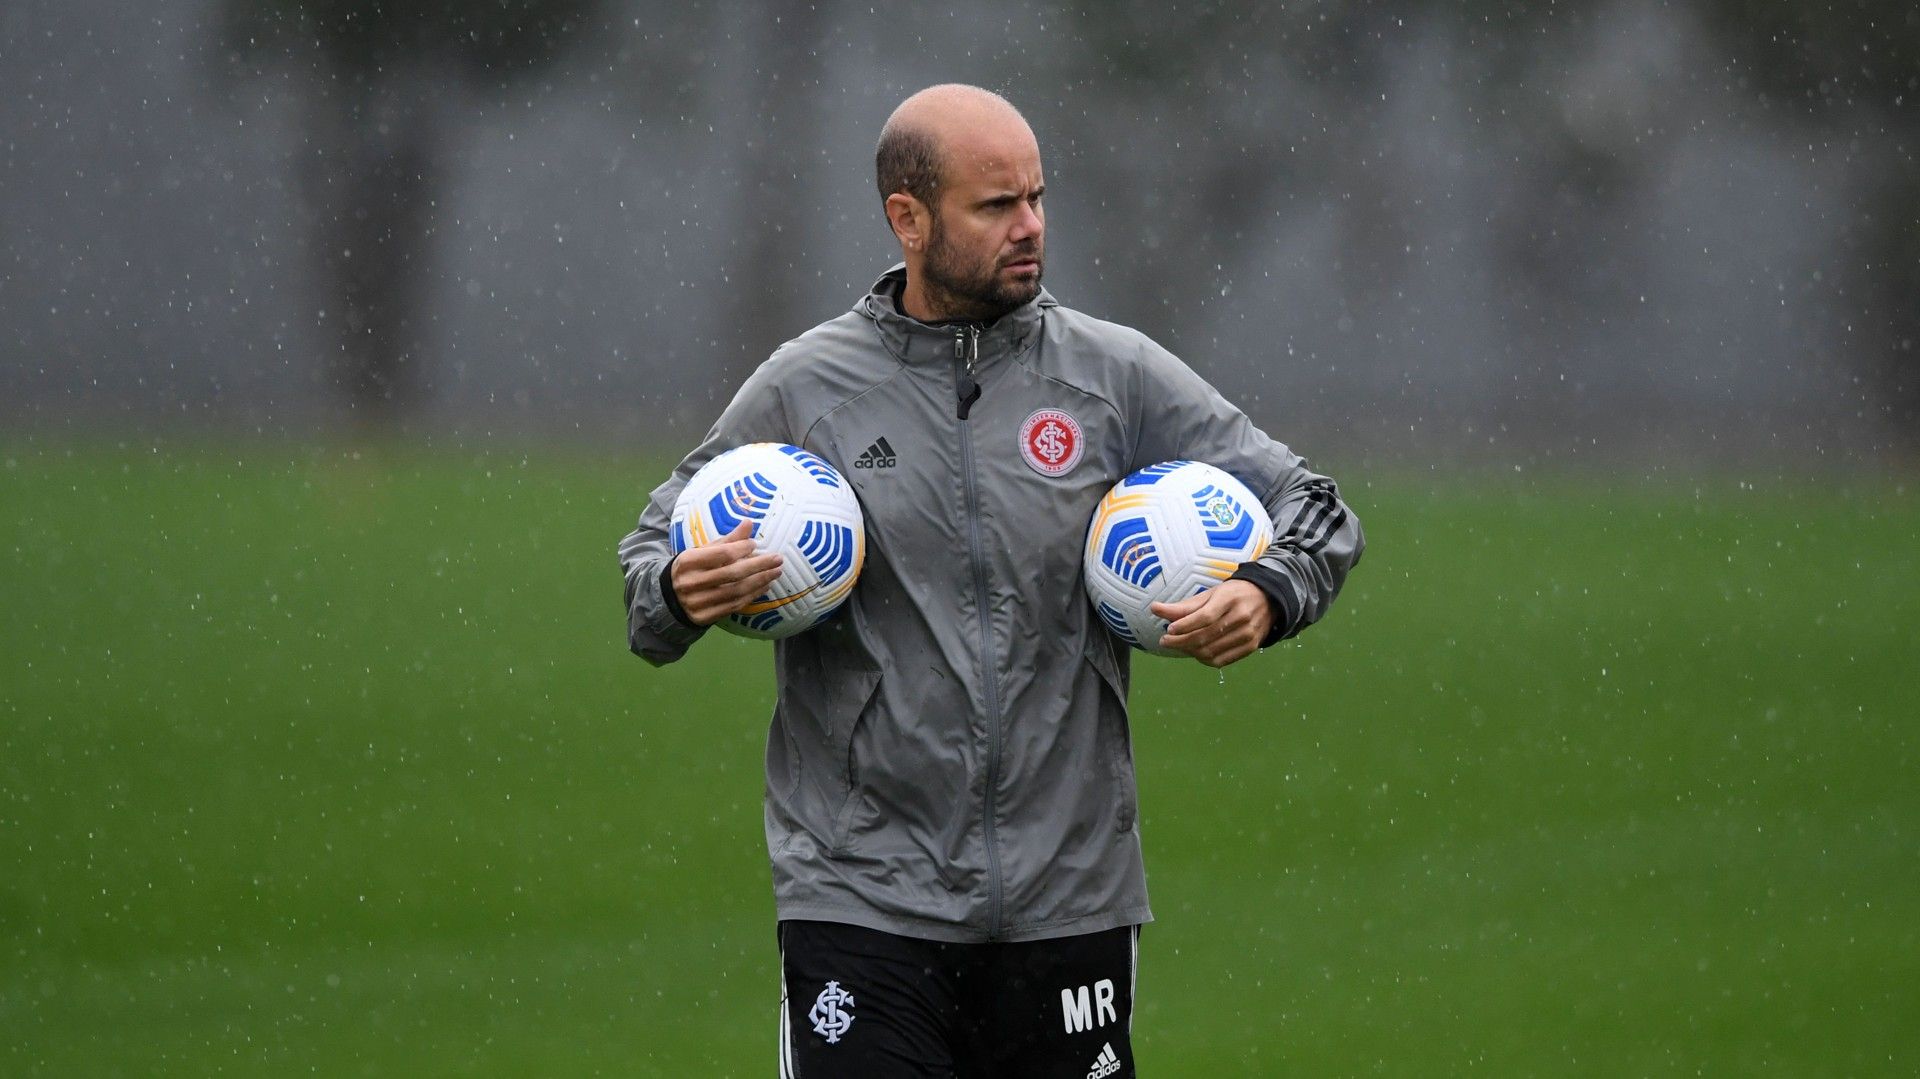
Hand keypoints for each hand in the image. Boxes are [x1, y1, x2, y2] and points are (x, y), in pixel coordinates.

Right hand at [669, 521, 784, 626]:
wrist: (670, 597)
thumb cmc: (693, 568)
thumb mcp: (703, 551)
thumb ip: (727, 540)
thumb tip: (749, 523)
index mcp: (688, 562)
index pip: (721, 554)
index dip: (741, 548)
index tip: (755, 544)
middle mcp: (690, 583)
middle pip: (732, 574)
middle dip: (759, 566)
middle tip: (778, 559)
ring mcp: (697, 602)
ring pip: (735, 592)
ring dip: (760, 582)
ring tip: (775, 572)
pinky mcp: (704, 617)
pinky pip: (734, 606)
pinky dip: (752, 595)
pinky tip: (764, 586)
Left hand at [1150, 580, 1271, 667]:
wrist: (1268, 600)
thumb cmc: (1234, 594)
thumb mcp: (1211, 594)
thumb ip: (1184, 605)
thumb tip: (1155, 609)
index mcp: (1230, 599)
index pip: (1205, 616)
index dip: (1185, 625)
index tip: (1168, 630)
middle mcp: (1242, 617)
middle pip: (1205, 636)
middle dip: (1180, 641)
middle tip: (1164, 641)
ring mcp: (1248, 634)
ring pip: (1211, 651)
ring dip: (1189, 651)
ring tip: (1178, 645)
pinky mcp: (1251, 647)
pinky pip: (1221, 661)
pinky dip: (1204, 659)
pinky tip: (1195, 652)